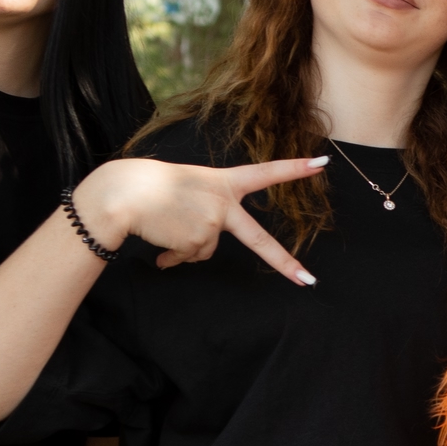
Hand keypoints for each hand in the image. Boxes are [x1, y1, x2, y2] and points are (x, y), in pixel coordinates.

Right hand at [70, 155, 331, 285]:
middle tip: (309, 282)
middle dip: (284, 263)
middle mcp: (224, 202)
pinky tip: (160, 238)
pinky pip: (190, 257)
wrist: (124, 195)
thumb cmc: (149, 186)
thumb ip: (205, 210)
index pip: (265, 173)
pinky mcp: (198, 241)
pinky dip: (174, 253)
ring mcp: (213, 223)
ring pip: (206, 249)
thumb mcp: (187, 188)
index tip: (322, 164)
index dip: (294, 168)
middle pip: (258, 240)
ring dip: (185, 245)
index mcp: (224, 181)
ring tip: (165, 224)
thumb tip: (197, 250)